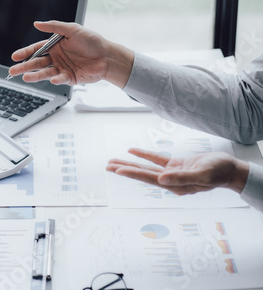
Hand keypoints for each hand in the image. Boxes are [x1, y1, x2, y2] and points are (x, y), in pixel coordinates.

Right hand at [8, 20, 133, 87]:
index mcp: (55, 45)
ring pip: (45, 73)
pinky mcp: (69, 78)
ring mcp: (62, 68)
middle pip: (37, 63)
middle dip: (24, 67)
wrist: (108, 56)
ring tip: (25, 78)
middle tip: (13, 71)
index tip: (15, 56)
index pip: (36, 49)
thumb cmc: (92, 41)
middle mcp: (56, 57)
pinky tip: (52, 79)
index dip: (25, 53)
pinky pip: (60, 79)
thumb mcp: (73, 29)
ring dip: (35, 75)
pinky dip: (56, 80)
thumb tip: (37, 24)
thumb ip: (55, 27)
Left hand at [106, 148, 248, 194]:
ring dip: (130, 163)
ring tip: (113, 161)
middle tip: (107, 167)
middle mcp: (170, 181)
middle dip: (124, 169)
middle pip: (142, 174)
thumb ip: (182, 179)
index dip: (132, 173)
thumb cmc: (219, 173)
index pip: (148, 178)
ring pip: (146, 167)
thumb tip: (161, 181)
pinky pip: (156, 159)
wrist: (230, 169)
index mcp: (175, 186)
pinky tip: (132, 150)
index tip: (117, 170)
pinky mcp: (176, 165)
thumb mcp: (203, 175)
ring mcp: (172, 173)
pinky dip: (144, 155)